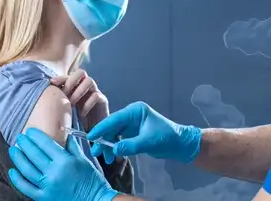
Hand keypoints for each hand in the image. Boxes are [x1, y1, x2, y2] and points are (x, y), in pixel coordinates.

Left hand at [8, 128, 119, 200]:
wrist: (95, 200)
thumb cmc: (92, 180)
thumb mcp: (84, 160)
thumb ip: (72, 145)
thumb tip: (65, 132)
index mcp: (65, 161)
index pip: (45, 144)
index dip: (35, 136)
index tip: (30, 131)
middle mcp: (54, 173)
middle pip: (34, 155)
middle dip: (24, 144)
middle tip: (20, 137)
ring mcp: (47, 186)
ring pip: (26, 170)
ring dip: (18, 158)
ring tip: (13, 150)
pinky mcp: (44, 198)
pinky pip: (26, 188)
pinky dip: (17, 179)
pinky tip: (13, 171)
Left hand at [51, 69, 108, 130]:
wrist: (92, 134)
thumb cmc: (76, 123)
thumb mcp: (65, 111)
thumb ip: (59, 103)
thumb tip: (44, 97)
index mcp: (75, 88)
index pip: (69, 76)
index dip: (61, 77)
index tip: (52, 82)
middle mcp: (85, 88)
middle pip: (81, 72)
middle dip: (71, 81)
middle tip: (66, 93)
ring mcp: (94, 93)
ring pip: (89, 81)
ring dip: (79, 91)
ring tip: (72, 103)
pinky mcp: (103, 101)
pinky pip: (96, 95)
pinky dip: (87, 103)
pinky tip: (81, 113)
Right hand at [87, 101, 201, 162]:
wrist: (180, 144)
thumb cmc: (167, 137)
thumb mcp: (149, 142)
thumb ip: (131, 145)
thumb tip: (114, 149)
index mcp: (135, 111)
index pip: (114, 119)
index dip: (101, 128)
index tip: (91, 137)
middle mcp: (131, 115)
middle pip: (112, 127)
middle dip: (103, 140)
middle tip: (97, 153)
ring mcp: (131, 124)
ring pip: (113, 134)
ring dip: (108, 145)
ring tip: (107, 159)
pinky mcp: (132, 133)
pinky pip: (119, 139)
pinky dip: (115, 147)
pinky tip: (113, 156)